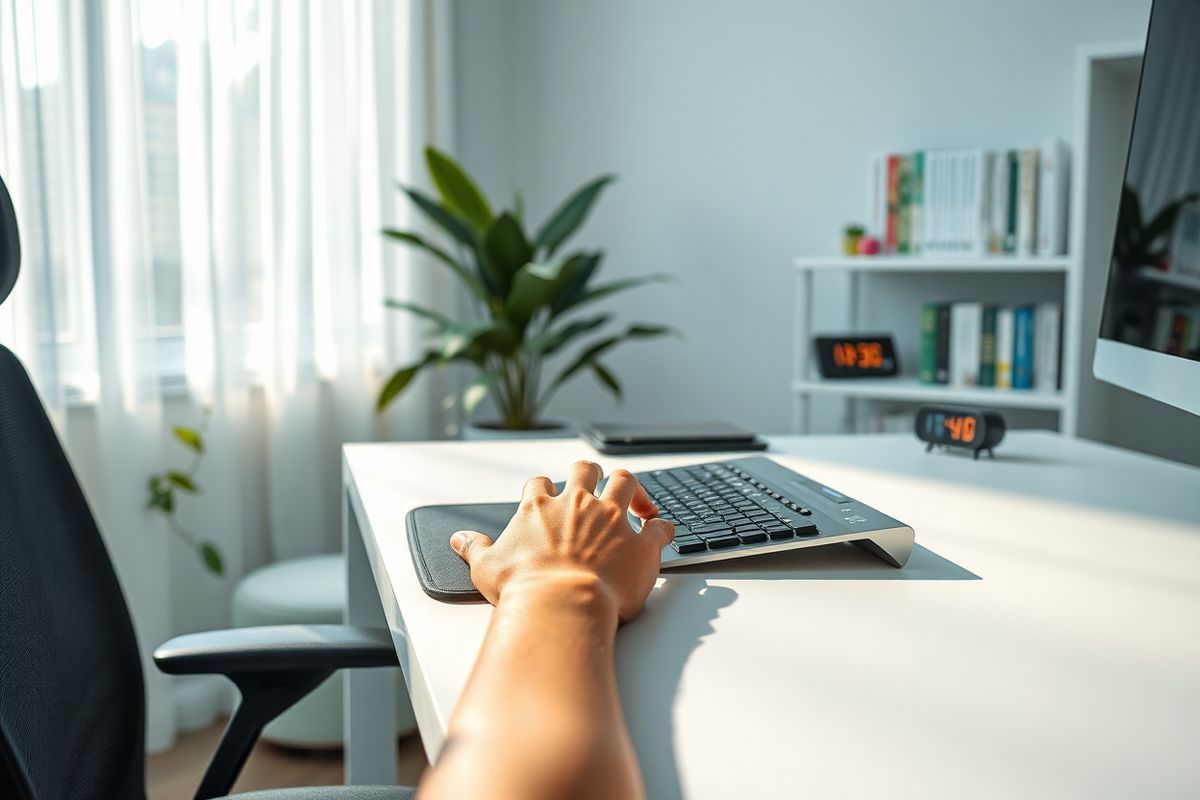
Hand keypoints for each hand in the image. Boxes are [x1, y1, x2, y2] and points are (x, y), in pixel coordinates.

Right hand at [450, 461, 674, 621]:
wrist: (560, 605)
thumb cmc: (522, 589)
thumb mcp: (486, 567)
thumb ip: (474, 547)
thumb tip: (458, 539)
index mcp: (540, 508)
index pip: (541, 484)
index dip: (545, 489)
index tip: (548, 498)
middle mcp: (577, 504)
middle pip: (586, 470)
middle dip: (590, 473)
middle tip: (595, 484)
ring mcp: (612, 520)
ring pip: (626, 481)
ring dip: (632, 487)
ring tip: (636, 499)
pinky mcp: (641, 543)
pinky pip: (660, 527)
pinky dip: (663, 528)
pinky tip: (663, 532)